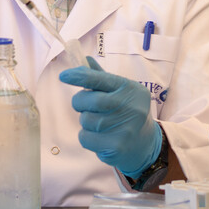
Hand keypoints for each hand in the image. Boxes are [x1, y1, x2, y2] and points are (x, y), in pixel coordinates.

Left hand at [59, 57, 161, 177]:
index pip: (101, 79)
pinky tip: (100, 137)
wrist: (144, 143)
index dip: (80, 77)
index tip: (63, 76)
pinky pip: (85, 138)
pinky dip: (87, 137)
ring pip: (86, 120)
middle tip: (83, 105)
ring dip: (85, 121)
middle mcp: (131, 108)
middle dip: (79, 102)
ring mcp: (125, 129)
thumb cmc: (127, 111)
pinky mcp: (116, 147)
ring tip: (99, 123)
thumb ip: (102, 78)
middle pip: (90, 101)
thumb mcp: (120, 91)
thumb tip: (84, 60)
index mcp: (130, 89)